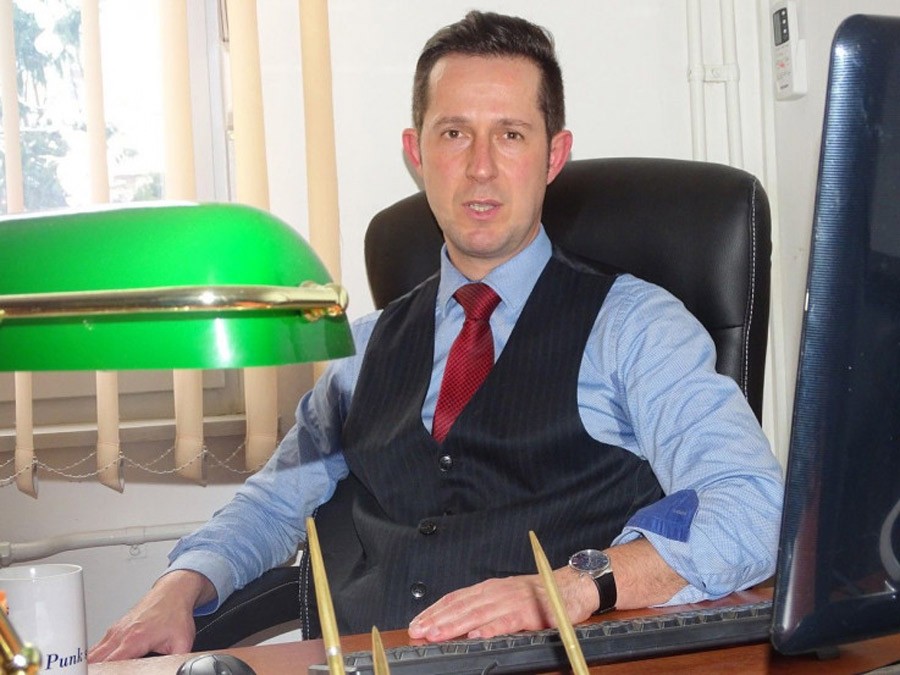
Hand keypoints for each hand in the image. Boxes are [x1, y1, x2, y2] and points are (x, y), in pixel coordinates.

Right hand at [87, 570, 214, 661]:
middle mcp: (120, 635)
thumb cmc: (175, 614)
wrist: (172, 593)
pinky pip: (97, 647)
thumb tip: (179, 669)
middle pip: (95, 660)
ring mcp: (115, 631)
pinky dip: (95, 657)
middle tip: (96, 674)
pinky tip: (98, 665)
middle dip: (93, 670)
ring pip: (93, 654)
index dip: (104, 673)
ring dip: (93, 665)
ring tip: (95, 671)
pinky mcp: (114, 630)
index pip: (109, 664)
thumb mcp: (182, 642)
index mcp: (135, 640)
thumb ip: (177, 660)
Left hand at [407, 566, 596, 641]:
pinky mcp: (529, 613)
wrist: (571, 588)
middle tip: (418, 631)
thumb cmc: (538, 596)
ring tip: (437, 634)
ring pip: (478, 613)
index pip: (455, 598)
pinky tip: (475, 635)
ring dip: (455, 624)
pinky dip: (490, 628)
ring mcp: (512, 601)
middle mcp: (497, 591)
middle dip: (437, 619)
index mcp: (489, 588)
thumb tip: (459, 624)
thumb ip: (484, 608)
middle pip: (461, 605)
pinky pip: (506, 621)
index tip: (417, 622)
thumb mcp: (506, 597)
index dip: (434, 610)